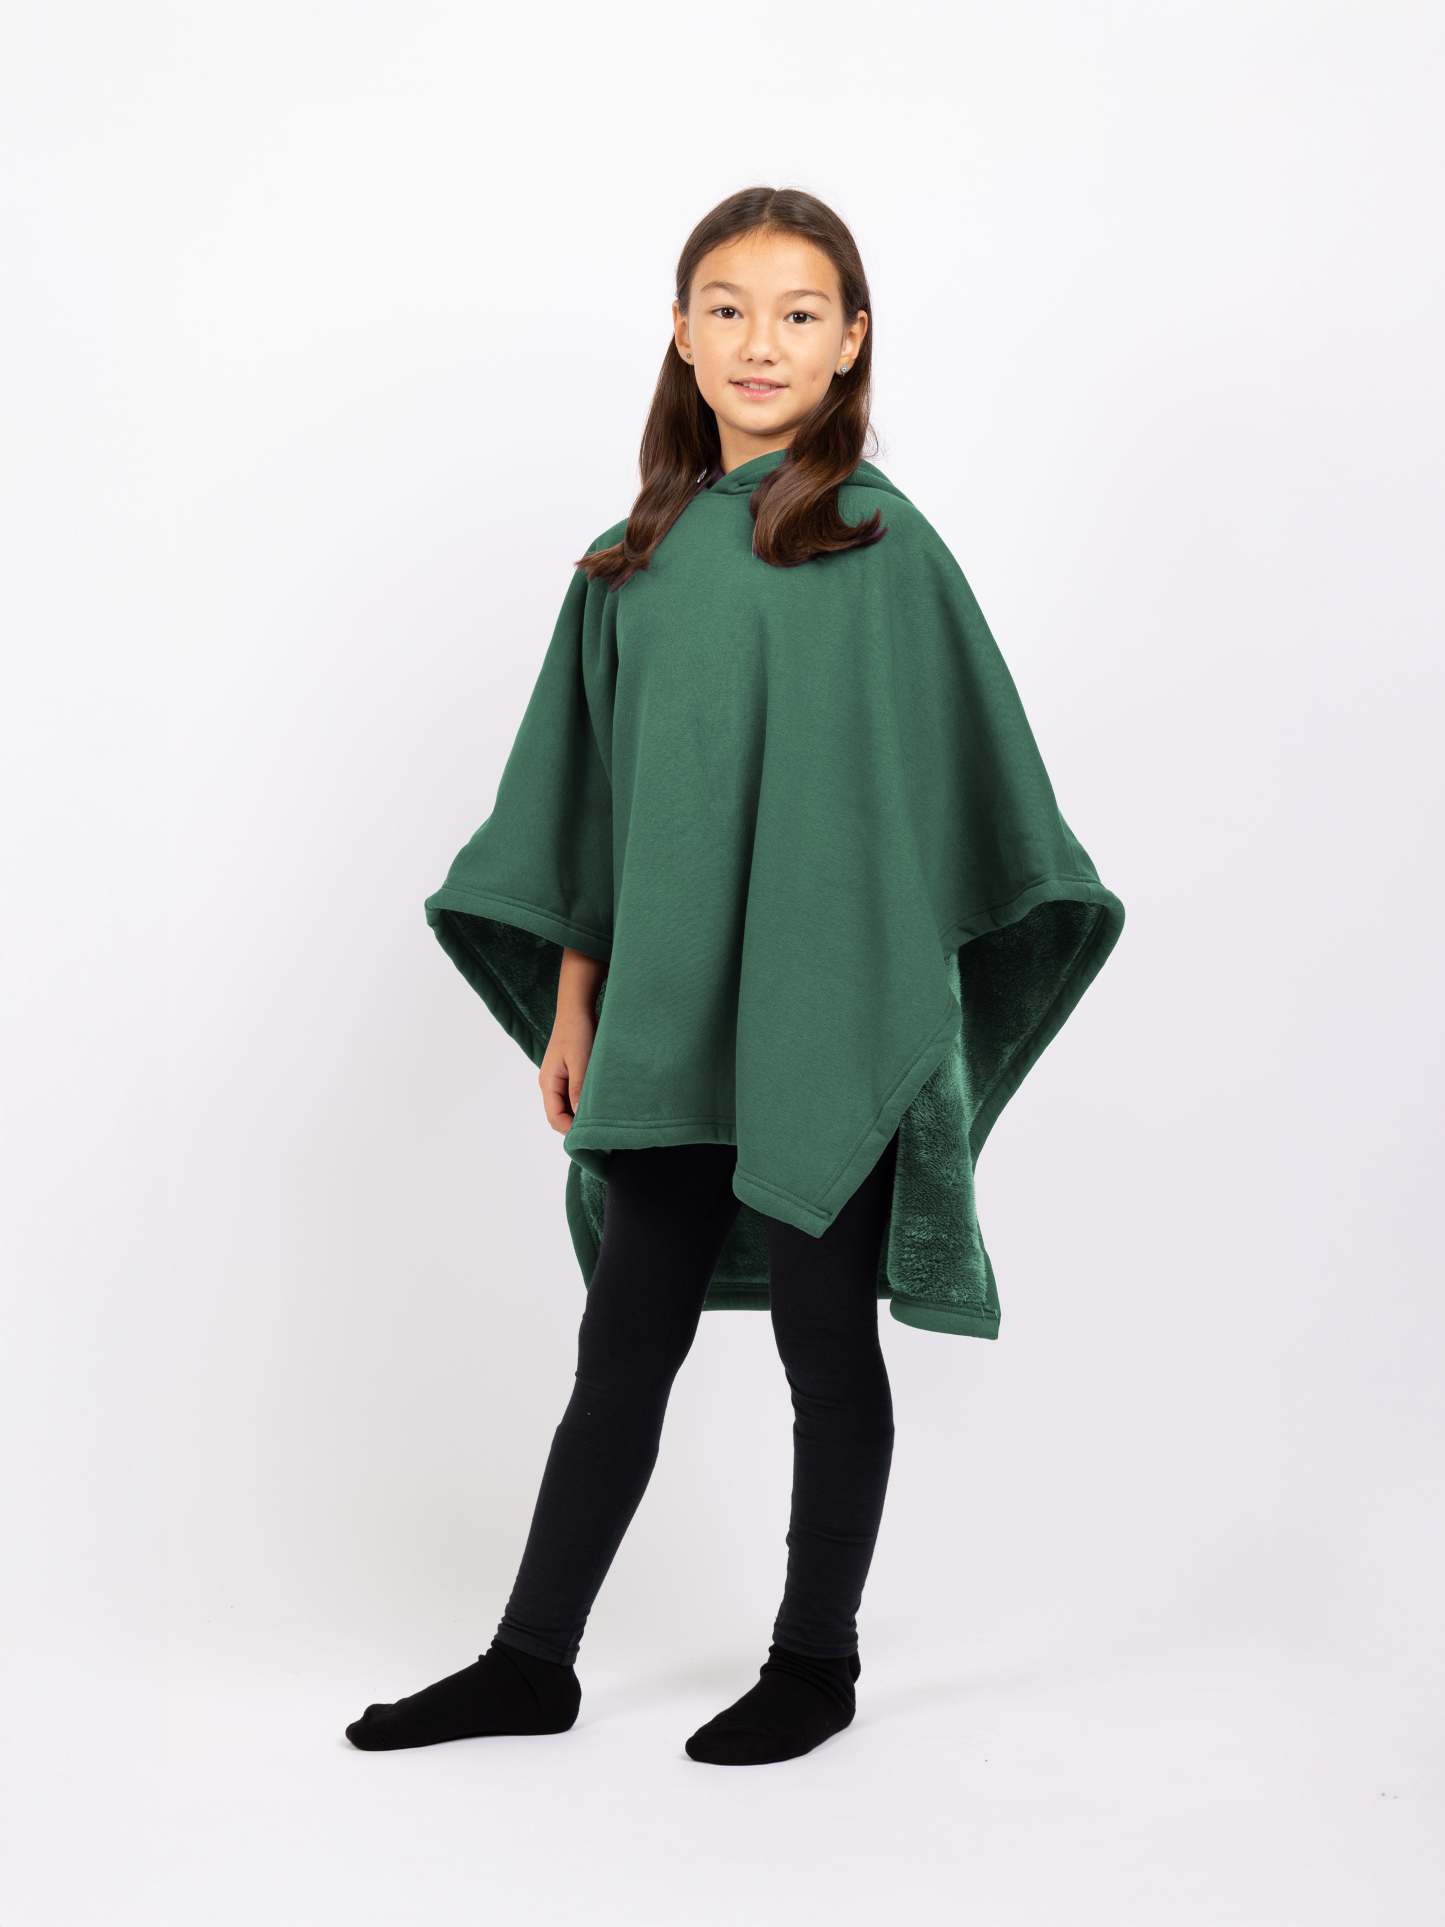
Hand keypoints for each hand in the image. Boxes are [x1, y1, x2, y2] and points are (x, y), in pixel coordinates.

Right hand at [539, 1008, 597, 1133]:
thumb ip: (578, 1088)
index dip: (570, 1130)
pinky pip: (573, 1096)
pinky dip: (584, 1103)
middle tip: (601, 1131)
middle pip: (559, 1116)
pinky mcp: (568, 1074)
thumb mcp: (580, 1061)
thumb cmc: (577, 1032)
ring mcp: (558, 1080)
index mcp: (548, 1083)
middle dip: (576, 1126)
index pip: (555, 1118)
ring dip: (581, 1114)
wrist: (577, 1010)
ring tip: (601, 1118)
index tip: (592, 1136)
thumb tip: (580, 1116)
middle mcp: (550, 1084)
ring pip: (567, 1107)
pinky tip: (599, 1103)